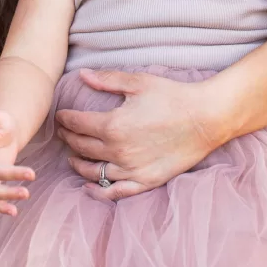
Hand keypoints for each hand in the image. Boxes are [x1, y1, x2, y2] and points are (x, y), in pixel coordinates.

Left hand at [56, 69, 219, 200]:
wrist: (206, 118)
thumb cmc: (172, 96)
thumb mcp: (137, 82)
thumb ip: (107, 80)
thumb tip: (81, 75)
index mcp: (112, 125)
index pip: (76, 124)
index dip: (64, 119)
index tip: (60, 116)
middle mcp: (117, 151)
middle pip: (80, 146)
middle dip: (68, 138)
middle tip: (64, 132)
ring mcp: (131, 169)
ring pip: (92, 171)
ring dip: (77, 163)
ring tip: (72, 156)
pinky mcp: (145, 181)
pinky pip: (115, 191)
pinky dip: (98, 191)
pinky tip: (88, 186)